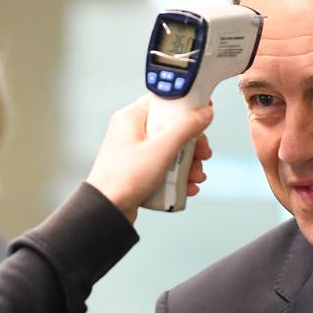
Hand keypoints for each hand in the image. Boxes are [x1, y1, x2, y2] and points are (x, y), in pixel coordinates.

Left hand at [86, 95, 212, 221]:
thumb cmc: (124, 179)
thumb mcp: (161, 149)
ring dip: (190, 163)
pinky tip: (187, 187)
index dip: (187, 106)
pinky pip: (166, 165)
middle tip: (203, 155)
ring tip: (196, 177)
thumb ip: (186, 127)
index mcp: (132, 117)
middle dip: (193, 144)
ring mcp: (137, 151)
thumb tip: (205, 112)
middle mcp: (133, 131)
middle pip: (174, 127)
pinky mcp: (140, 168)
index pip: (165, 100)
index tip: (204, 115)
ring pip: (173, 148)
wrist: (107, 211)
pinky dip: (180, 175)